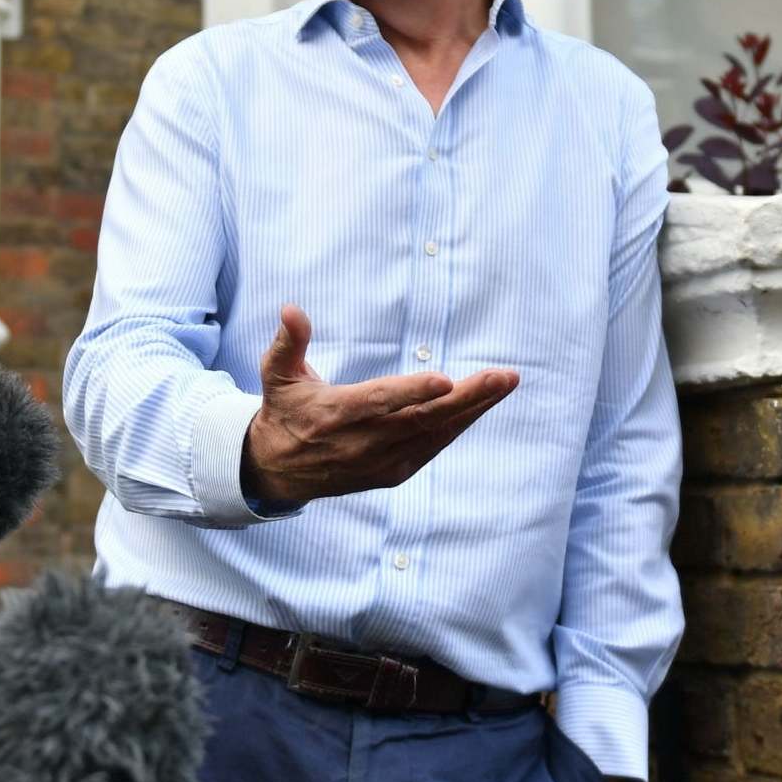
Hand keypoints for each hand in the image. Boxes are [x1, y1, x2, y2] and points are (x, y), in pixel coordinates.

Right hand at [240, 305, 517, 503]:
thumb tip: (291, 309)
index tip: (445, 380)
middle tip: (503, 377)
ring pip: (436, 433)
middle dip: (468, 397)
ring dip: (474, 409)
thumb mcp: (276, 375)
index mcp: (336, 414)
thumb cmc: (283, 411)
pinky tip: (482, 404)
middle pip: (423, 419)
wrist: (280, 471)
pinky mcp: (394, 472)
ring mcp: (382, 461)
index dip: (413, 392)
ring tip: (505, 383)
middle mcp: (363, 442)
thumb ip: (289, 342)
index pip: (380, 402)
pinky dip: (459, 425)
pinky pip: (434, 446)